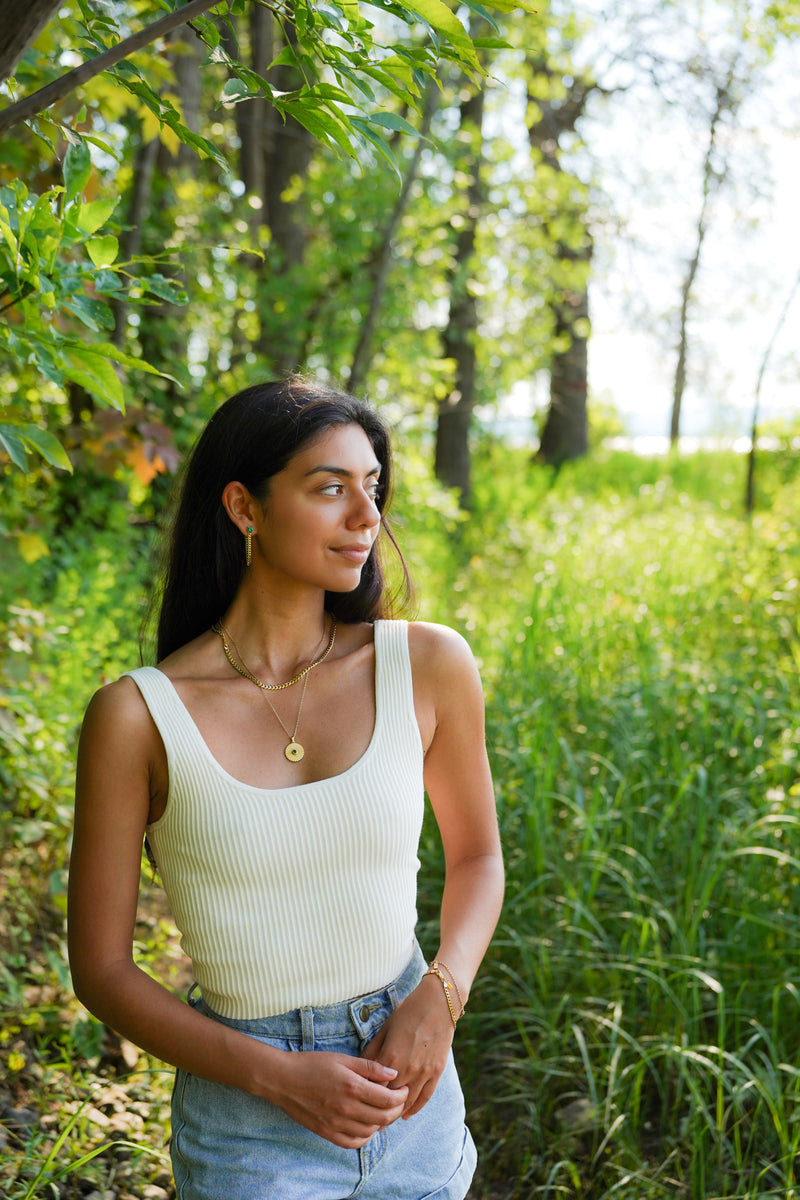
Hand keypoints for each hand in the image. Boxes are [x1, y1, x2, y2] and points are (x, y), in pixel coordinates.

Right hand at [268, 1050, 408, 1148]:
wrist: (283, 1080)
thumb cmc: (312, 1064)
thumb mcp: (342, 1058)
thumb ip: (369, 1067)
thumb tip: (393, 1074)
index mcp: (352, 1087)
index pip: (388, 1099)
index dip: (401, 1095)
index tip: (403, 1088)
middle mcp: (346, 1108)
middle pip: (383, 1118)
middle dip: (396, 1110)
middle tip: (398, 1100)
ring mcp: (336, 1123)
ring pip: (370, 1131)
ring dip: (382, 1123)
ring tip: (383, 1110)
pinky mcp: (327, 1132)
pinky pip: (353, 1142)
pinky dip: (365, 1136)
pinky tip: (366, 1125)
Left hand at [362, 975, 454, 1118]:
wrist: (438, 1002)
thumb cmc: (408, 1012)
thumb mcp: (385, 1028)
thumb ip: (373, 1050)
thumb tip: (361, 1068)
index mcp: (391, 1058)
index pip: (374, 1089)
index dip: (366, 1099)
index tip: (358, 1107)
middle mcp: (407, 1069)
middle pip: (390, 1099)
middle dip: (378, 1110)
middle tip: (368, 1120)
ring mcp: (424, 1072)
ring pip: (408, 1102)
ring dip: (396, 1113)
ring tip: (384, 1122)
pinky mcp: (436, 1071)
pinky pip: (425, 1096)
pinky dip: (415, 1108)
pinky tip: (406, 1115)